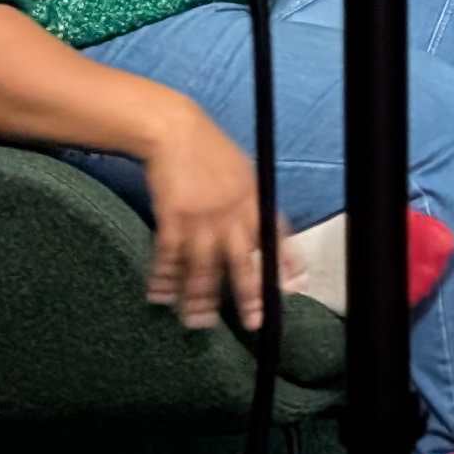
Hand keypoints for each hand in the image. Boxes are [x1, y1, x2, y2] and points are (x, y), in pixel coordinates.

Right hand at [131, 95, 285, 332]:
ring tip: (198, 323)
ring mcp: (202, 218)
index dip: (286, 262)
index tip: (294, 287)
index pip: (276, 236)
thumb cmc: (209, 148)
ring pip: (204, 269)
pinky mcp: (173, 218)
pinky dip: (163, 279)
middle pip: (243, 262)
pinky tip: (159, 297)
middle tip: (253, 322)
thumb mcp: (243, 170)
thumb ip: (251, 200)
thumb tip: (259, 225)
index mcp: (254, 199)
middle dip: (249, 295)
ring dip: (200, 300)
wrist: (175, 130)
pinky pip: (169, 258)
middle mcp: (232, 213)